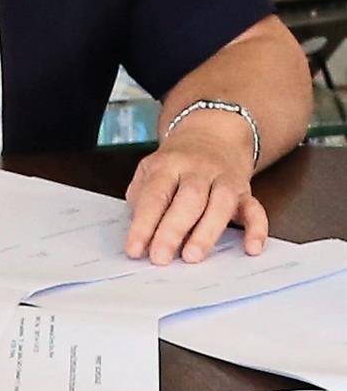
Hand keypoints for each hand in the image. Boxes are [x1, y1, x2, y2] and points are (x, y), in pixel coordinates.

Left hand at [124, 128, 266, 264]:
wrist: (212, 133)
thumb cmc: (177, 162)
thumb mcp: (152, 168)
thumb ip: (141, 195)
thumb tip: (137, 227)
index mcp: (169, 164)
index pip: (155, 194)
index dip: (143, 223)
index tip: (134, 249)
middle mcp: (198, 170)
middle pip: (188, 198)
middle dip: (172, 230)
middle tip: (160, 257)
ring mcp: (224, 179)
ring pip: (220, 204)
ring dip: (206, 232)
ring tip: (191, 257)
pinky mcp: (245, 192)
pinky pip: (255, 209)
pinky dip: (256, 229)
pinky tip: (251, 249)